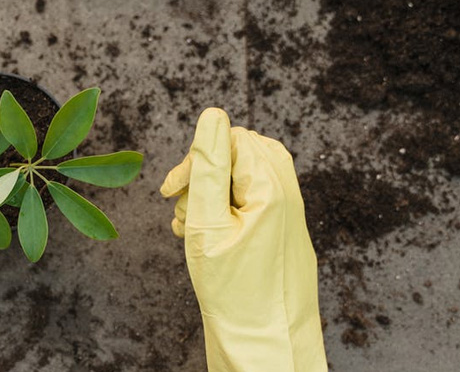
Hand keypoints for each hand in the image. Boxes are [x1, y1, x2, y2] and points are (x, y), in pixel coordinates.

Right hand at [160, 109, 326, 371]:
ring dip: (209, 195)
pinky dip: (223, 211)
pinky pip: (252, 200)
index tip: (170, 191)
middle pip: (239, 154)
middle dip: (203, 176)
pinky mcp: (283, 230)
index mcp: (273, 188)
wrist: (262, 343)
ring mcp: (289, 213)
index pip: (230, 140)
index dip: (195, 159)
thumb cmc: (232, 290)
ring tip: (189, 227)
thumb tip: (212, 115)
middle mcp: (288, 194)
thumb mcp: (207, 223)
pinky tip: (204, 237)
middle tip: (180, 207)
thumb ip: (208, 167)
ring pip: (243, 177)